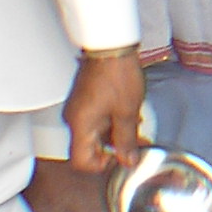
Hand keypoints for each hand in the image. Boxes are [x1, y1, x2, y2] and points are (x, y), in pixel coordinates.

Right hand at [62, 50, 144, 171]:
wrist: (111, 46)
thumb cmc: (117, 74)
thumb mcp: (127, 112)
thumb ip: (126, 140)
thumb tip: (127, 160)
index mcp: (80, 126)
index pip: (81, 161)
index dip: (101, 165)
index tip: (121, 158)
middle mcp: (74, 119)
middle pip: (89, 147)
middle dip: (114, 147)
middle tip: (136, 143)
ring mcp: (79, 108)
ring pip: (95, 131)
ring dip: (116, 133)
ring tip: (138, 126)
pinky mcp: (85, 98)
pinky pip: (96, 118)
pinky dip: (112, 120)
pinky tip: (130, 114)